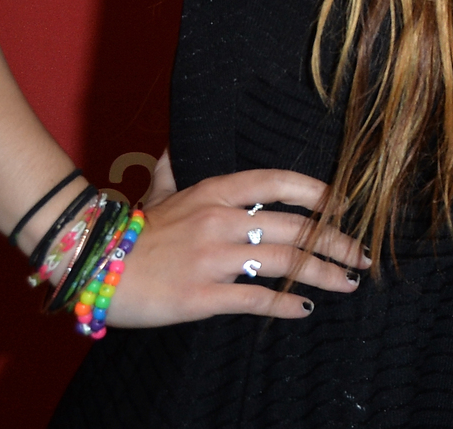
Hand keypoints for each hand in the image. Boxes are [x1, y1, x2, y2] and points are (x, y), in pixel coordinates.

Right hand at [106, 168, 369, 327]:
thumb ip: (172, 168)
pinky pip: (254, 299)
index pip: (278, 182)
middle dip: (336, 242)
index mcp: (213, 191)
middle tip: (363, 254)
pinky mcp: (200, 295)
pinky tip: (305, 309)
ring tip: (349, 282)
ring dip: (324, 273)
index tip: (346, 204)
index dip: (318, 192)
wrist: (90, 266)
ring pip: (284, 264)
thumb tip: (172, 142)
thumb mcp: (156, 191)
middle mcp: (219, 220)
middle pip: (295, 228)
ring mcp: (211, 258)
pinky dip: (284, 305)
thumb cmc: (130, 231)